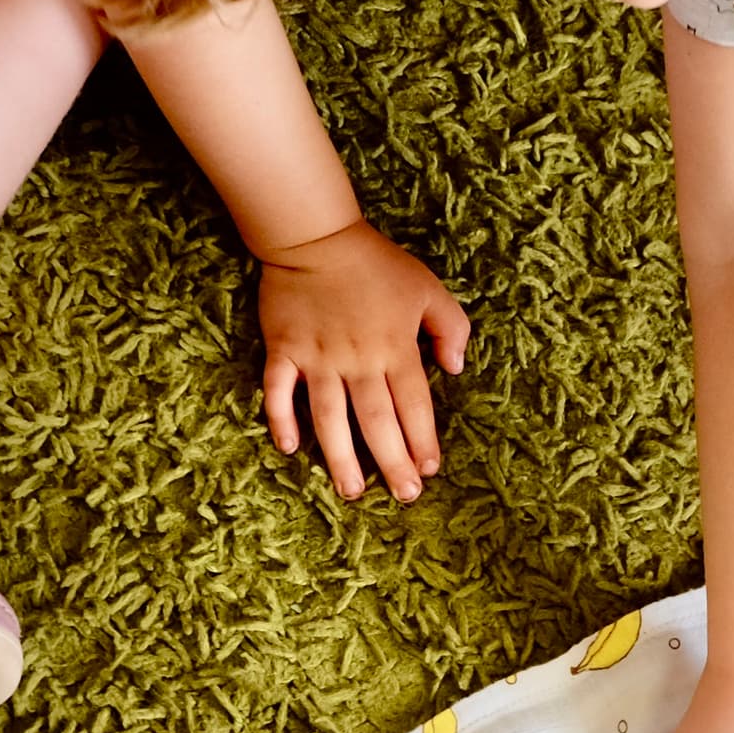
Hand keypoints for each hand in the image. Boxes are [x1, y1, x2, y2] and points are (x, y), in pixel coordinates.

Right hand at [258, 219, 470, 502]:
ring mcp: (318, 357)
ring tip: (351, 491)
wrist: (316, 237)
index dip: (423, 440)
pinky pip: (279, 391)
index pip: (414, 404)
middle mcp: (357, 359)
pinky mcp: (284, 350)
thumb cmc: (376, 265)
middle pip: (377, 421)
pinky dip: (282, 419)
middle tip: (403, 495)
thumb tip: (454, 368)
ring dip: (341, 456)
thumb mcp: (428, 287)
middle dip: (393, 461)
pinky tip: (290, 447)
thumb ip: (451, 328)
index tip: (429, 469)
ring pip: (331, 416)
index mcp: (395, 346)